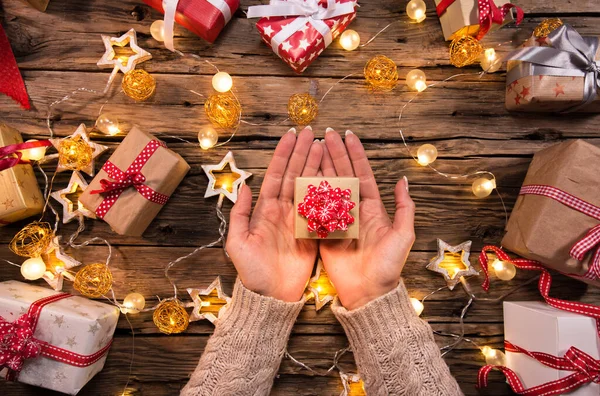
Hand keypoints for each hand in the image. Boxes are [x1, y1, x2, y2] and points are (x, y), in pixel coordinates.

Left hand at [226, 127, 322, 301]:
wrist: (271, 297)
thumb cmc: (252, 272)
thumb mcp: (238, 243)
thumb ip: (240, 214)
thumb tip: (243, 185)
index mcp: (266, 209)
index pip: (277, 174)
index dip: (284, 154)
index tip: (292, 134)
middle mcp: (283, 210)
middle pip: (295, 175)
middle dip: (303, 152)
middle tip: (313, 132)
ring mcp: (299, 220)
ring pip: (309, 186)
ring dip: (316, 165)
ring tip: (325, 145)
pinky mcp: (313, 233)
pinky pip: (321, 207)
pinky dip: (327, 191)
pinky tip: (334, 175)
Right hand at [318, 129, 414, 309]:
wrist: (367, 293)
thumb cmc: (387, 266)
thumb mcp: (402, 236)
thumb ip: (404, 208)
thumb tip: (402, 180)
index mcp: (372, 208)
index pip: (361, 174)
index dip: (354, 154)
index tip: (347, 135)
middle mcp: (353, 210)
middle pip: (342, 175)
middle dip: (334, 153)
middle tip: (325, 133)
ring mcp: (336, 220)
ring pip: (327, 187)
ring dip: (320, 167)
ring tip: (312, 147)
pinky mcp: (322, 233)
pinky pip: (314, 209)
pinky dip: (308, 192)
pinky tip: (301, 175)